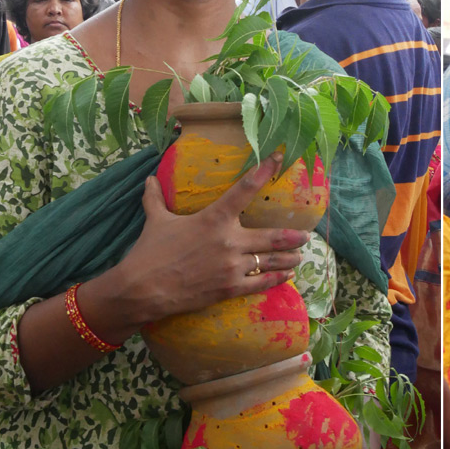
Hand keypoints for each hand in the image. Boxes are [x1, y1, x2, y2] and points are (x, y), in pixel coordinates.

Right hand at [109, 154, 308, 328]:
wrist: (142, 289)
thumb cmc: (149, 252)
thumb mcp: (155, 220)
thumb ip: (155, 199)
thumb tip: (149, 179)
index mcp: (214, 218)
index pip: (244, 190)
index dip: (263, 172)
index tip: (278, 159)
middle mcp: (230, 240)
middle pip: (272, 236)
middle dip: (293, 236)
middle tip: (306, 235)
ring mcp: (233, 266)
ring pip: (271, 261)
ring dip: (289, 258)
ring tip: (300, 256)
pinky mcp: (231, 288)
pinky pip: (262, 283)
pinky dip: (277, 279)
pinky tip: (287, 275)